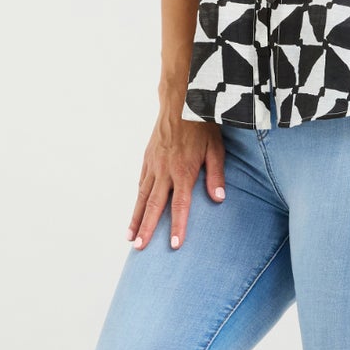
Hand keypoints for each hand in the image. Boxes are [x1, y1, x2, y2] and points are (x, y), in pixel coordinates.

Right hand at [128, 115, 225, 249]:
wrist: (180, 102)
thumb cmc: (202, 125)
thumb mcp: (216, 149)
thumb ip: (216, 175)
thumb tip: (219, 199)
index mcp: (184, 171)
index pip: (180, 205)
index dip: (178, 226)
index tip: (175, 245)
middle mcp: (165, 171)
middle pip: (154, 206)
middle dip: (147, 229)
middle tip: (139, 248)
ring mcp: (153, 164)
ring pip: (142, 197)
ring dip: (136, 218)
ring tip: (130, 238)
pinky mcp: (147, 158)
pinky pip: (141, 183)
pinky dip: (137, 199)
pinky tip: (136, 211)